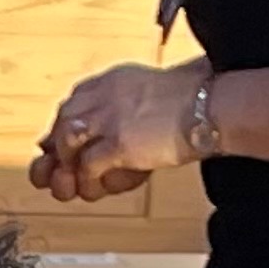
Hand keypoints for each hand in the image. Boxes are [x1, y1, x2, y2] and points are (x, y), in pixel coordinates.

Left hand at [30, 63, 196, 198]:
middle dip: (61, 156)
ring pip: (65, 146)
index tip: (68, 158)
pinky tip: (106, 186)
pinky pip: (86, 168)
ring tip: (90, 183)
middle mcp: (102, 94)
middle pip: (60, 125)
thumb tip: (87, 141)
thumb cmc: (187, 106)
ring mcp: (108, 116)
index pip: (69, 107)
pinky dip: (91, 182)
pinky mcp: (117, 142)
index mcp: (109, 81)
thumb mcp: (142, 101)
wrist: (208, 107)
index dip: (63, 137)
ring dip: (73, 170)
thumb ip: (113, 114)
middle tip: (72, 177)